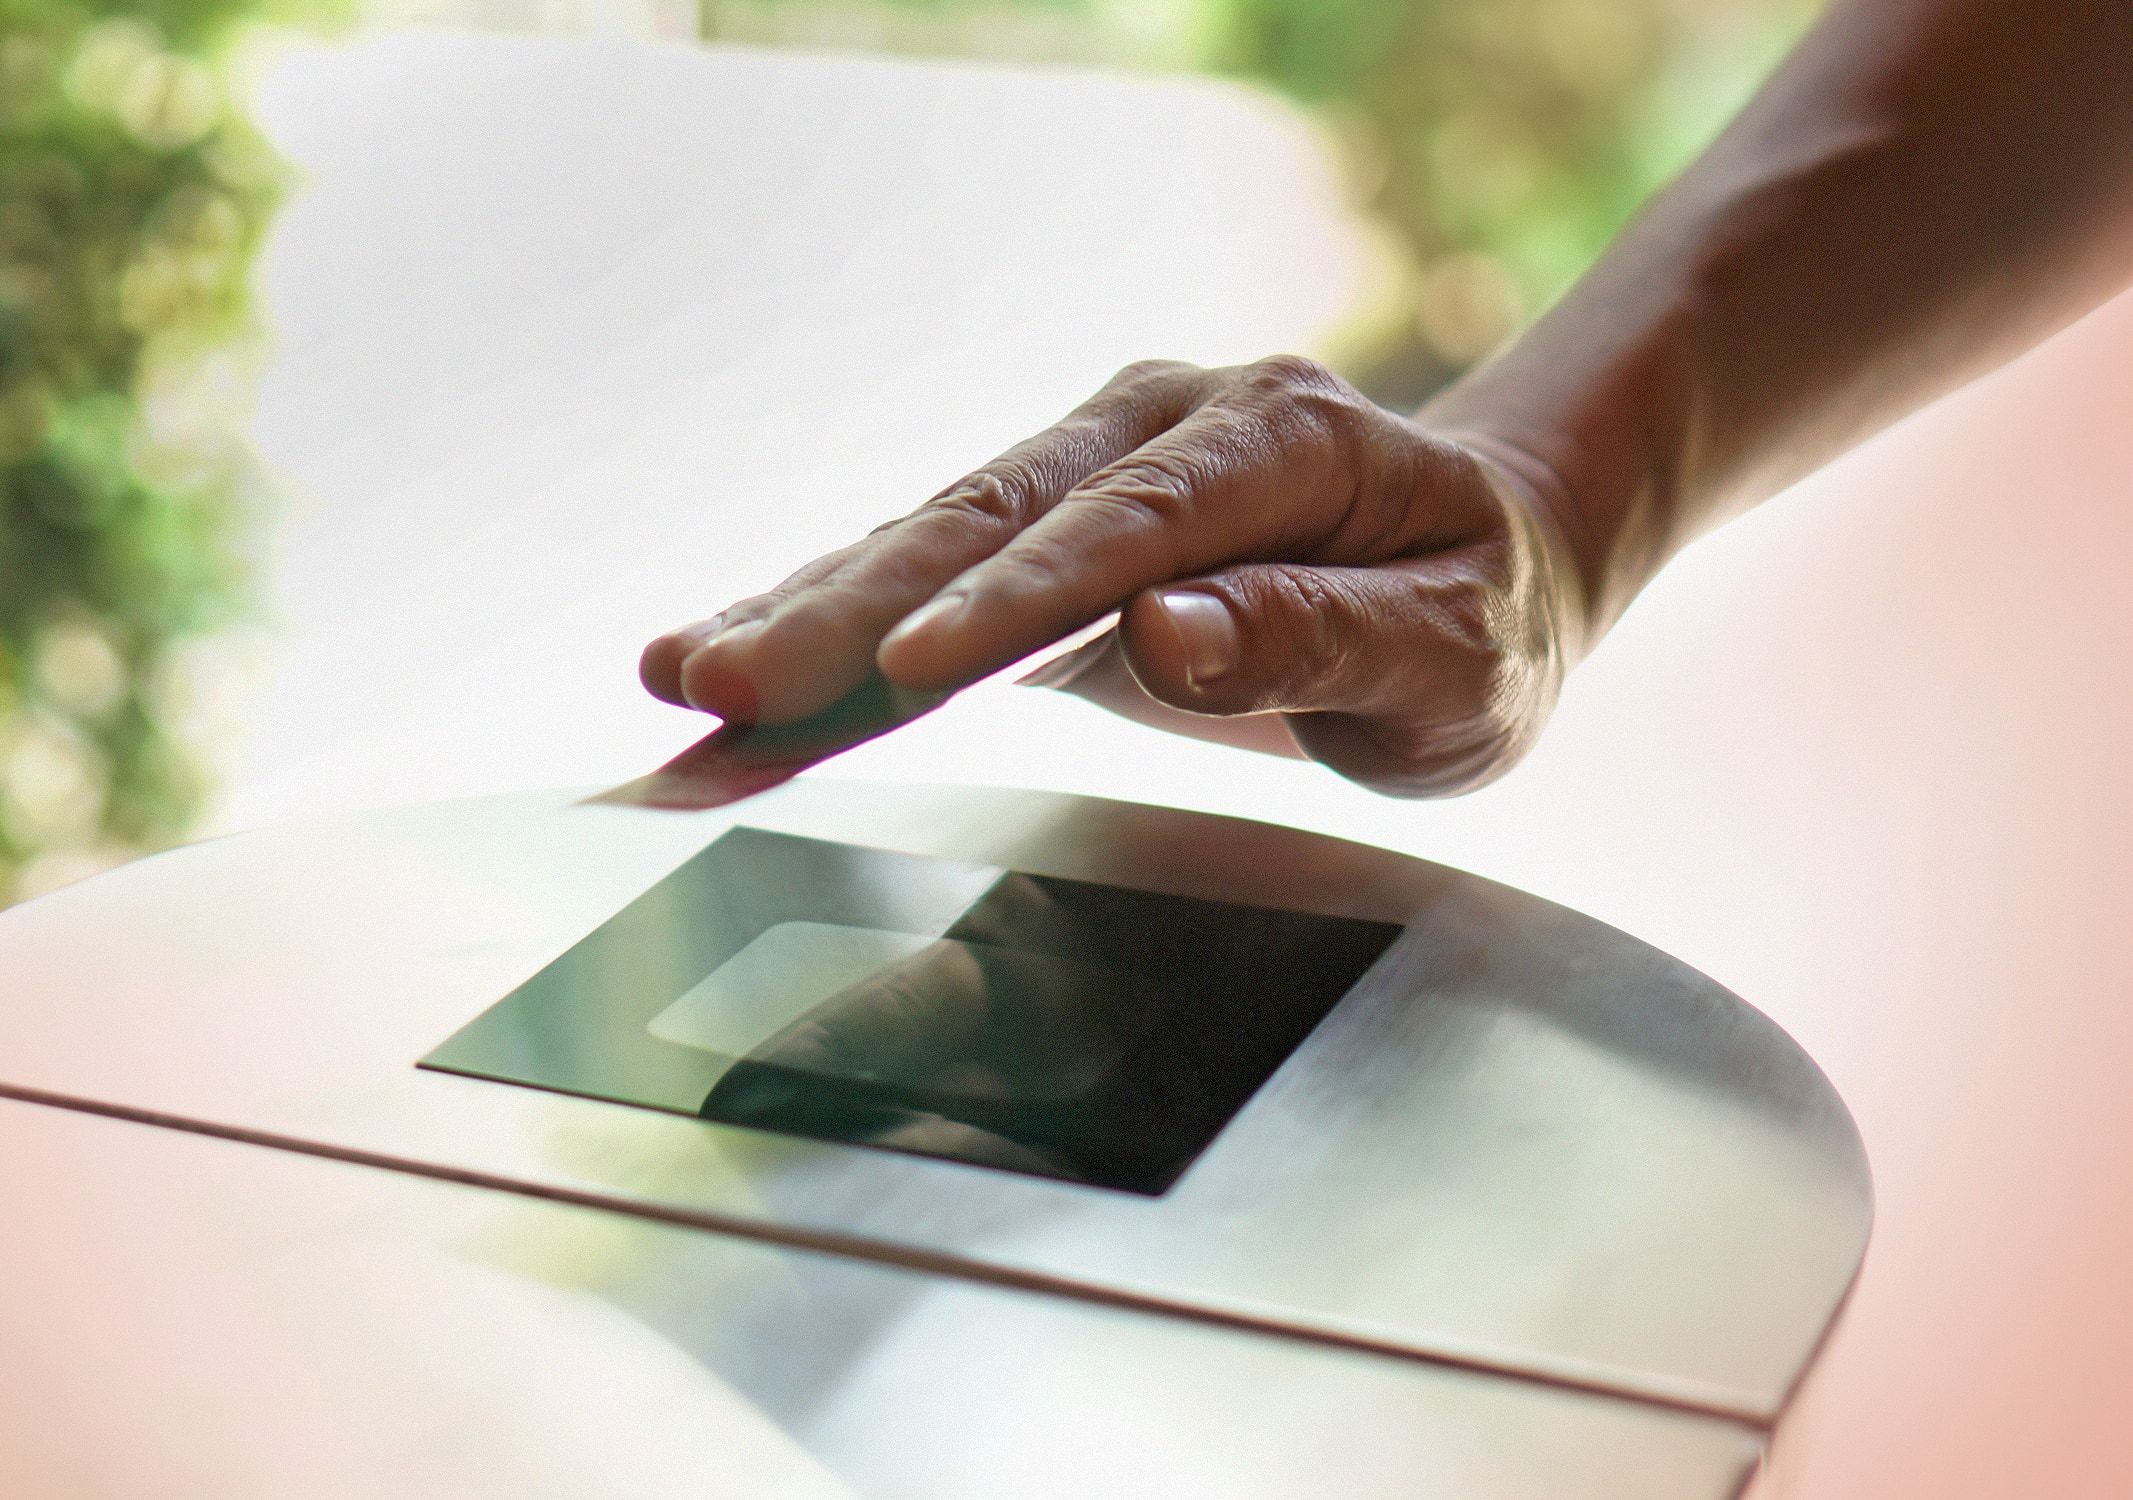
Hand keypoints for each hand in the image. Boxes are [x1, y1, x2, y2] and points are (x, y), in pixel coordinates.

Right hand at [641, 355, 1587, 795]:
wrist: (1477, 559)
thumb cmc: (1477, 616)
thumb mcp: (1454, 650)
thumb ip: (1320, 639)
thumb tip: (1166, 634)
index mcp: (1280, 440)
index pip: (1129, 525)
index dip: (1016, 600)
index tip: (910, 669)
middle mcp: (1163, 426)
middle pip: (991, 515)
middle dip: (852, 605)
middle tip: (722, 684)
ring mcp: (1092, 465)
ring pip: (931, 535)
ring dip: (804, 613)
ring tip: (679, 680)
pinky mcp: (1046, 526)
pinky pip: (927, 576)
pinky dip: (828, 629)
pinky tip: (724, 672)